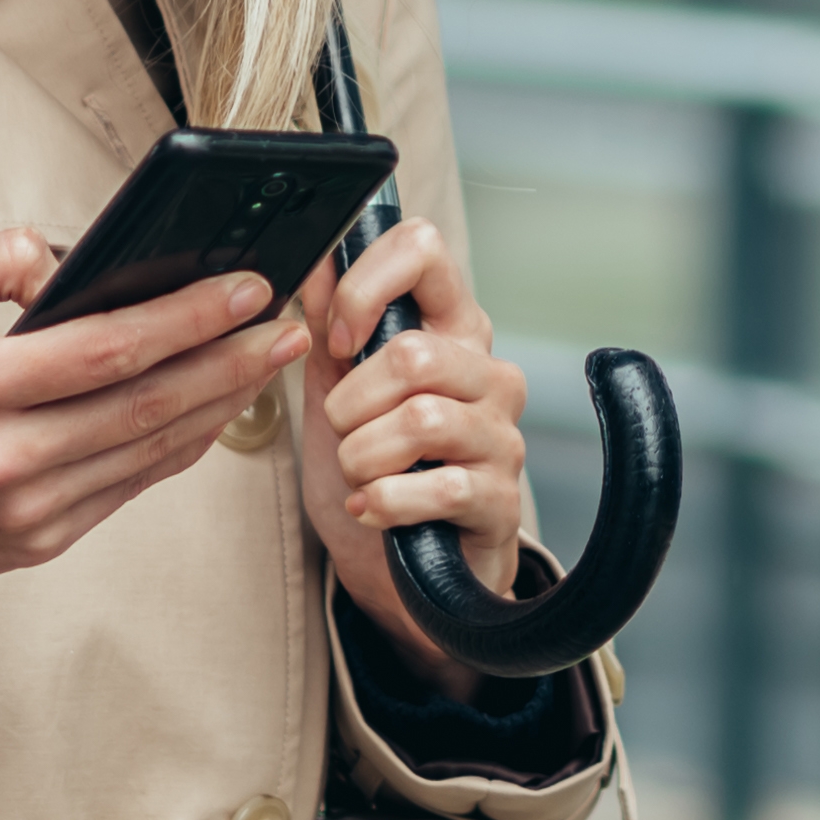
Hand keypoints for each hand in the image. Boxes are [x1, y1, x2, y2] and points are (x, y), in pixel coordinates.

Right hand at [0, 231, 312, 611]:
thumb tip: (72, 263)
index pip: (107, 348)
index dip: (189, 317)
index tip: (246, 287)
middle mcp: (3, 456)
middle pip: (149, 403)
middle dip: (233, 359)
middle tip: (287, 324)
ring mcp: (28, 508)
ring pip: (153, 449)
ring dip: (223, 403)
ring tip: (268, 359)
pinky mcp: (41, 540)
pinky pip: (133, 485)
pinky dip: (183, 446)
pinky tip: (217, 410)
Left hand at [306, 217, 534, 683]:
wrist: (406, 568)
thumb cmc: (380, 469)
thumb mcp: (340, 391)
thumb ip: (331, 326)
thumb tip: (317, 260)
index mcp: (452, 329)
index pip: (423, 250)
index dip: (365, 288)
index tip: (338, 340)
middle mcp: (489, 373)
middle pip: (412, 353)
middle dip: (351, 403)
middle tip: (344, 431)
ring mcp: (501, 436)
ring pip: (421, 420)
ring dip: (363, 456)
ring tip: (360, 474)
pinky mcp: (501, 499)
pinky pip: (437, 487)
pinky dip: (385, 502)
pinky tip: (373, 508)